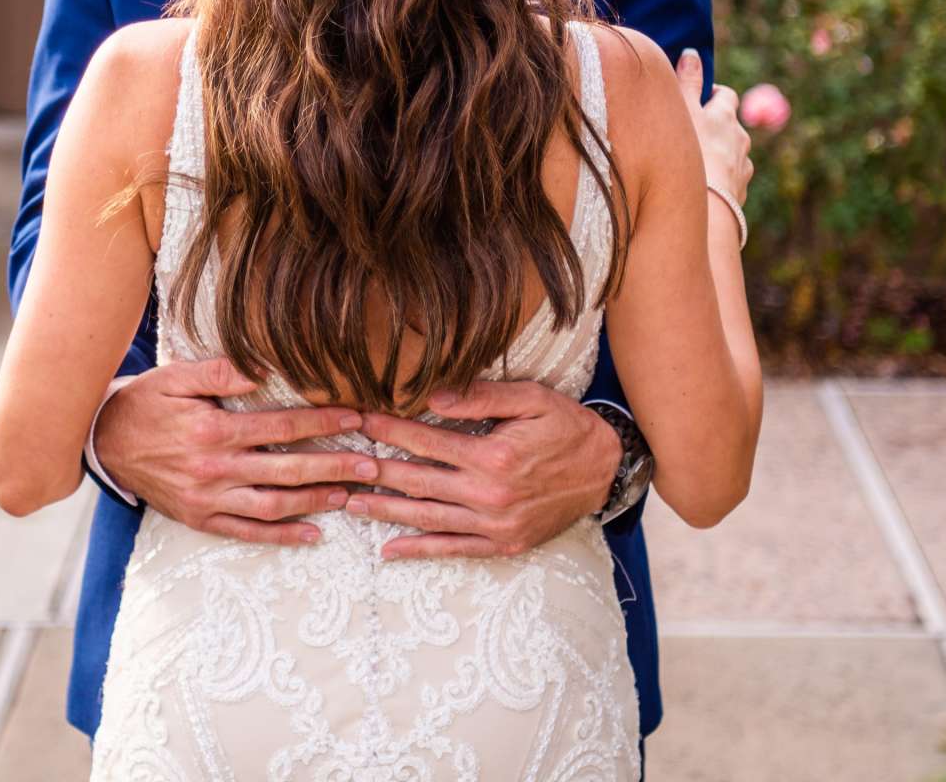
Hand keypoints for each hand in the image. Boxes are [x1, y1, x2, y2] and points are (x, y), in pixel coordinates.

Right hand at [93, 357, 382, 545]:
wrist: (104, 443)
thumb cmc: (145, 404)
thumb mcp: (176, 376)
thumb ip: (220, 372)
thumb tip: (264, 370)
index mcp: (213, 431)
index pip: (280, 426)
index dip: (321, 421)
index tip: (355, 417)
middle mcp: (214, 469)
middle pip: (287, 469)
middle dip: (334, 466)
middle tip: (372, 465)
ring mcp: (208, 499)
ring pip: (274, 505)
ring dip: (316, 500)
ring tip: (350, 495)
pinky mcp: (201, 520)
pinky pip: (247, 532)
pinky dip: (282, 536)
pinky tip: (313, 534)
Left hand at [341, 379, 621, 559]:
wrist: (606, 472)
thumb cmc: (566, 428)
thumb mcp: (531, 399)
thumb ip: (481, 397)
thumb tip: (433, 394)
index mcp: (492, 455)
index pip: (426, 440)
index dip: (389, 430)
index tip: (360, 420)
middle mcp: (489, 494)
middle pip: (418, 481)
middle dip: (375, 470)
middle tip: (339, 464)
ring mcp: (494, 523)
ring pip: (428, 518)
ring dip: (386, 512)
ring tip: (350, 504)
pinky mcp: (503, 544)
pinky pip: (453, 549)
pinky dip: (420, 551)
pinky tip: (390, 551)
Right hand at [677, 48, 752, 202]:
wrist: (707, 205)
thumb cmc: (690, 151)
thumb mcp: (683, 110)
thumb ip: (687, 81)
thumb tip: (692, 52)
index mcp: (726, 117)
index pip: (726, 96)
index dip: (714, 94)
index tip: (700, 97)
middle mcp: (740, 140)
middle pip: (732, 126)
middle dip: (717, 126)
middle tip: (694, 131)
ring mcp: (743, 168)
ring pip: (734, 154)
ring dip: (720, 154)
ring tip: (697, 163)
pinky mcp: (740, 193)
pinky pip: (732, 180)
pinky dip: (722, 179)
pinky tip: (704, 186)